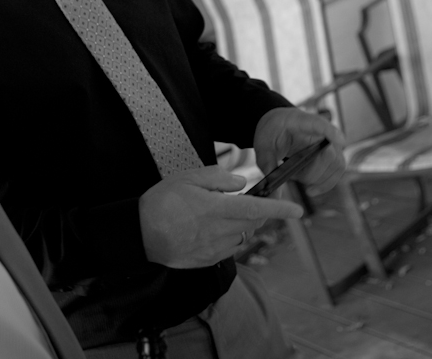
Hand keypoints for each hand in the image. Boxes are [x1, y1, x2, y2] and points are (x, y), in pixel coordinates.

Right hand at [138, 166, 301, 268]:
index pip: (257, 209)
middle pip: (251, 223)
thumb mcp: (185, 178)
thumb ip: (216, 177)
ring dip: (237, 225)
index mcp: (216, 209)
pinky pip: (227, 249)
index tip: (298, 210)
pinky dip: (225, 238)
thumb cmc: (160, 202)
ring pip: (240, 236)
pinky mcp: (208, 260)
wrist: (140, 234)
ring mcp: (215, 249)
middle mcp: (220, 231)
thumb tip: (240, 183)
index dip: (280, 209)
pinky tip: (204, 230)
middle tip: (234, 201)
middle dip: (253, 213)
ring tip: (212, 215)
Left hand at [253, 107, 344, 195]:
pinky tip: (311, 190)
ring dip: (317, 179)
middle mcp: (321, 132)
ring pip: (336, 166)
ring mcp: (330, 144)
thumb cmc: (272, 131)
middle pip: (330, 155)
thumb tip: (274, 196)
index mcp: (301, 121)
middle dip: (312, 172)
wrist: (277, 126)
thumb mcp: (262, 145)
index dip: (331, 132)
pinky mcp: (332, 156)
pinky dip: (324, 184)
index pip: (320, 124)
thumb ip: (268, 165)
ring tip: (296, 177)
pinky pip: (336, 172)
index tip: (340, 140)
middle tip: (293, 176)